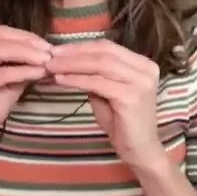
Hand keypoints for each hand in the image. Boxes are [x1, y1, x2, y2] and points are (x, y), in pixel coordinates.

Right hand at [0, 26, 51, 163]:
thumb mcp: (11, 82)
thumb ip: (25, 68)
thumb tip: (49, 58)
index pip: (2, 33)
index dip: (27, 36)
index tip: (48, 45)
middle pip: (0, 37)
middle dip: (29, 42)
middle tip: (51, 52)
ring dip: (27, 53)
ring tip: (47, 60)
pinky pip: (1, 73)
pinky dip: (23, 71)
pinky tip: (38, 74)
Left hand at [46, 40, 166, 171]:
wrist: (139, 149)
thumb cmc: (122, 122)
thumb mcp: (107, 92)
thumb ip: (96, 76)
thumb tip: (66, 60)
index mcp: (143, 65)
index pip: (108, 47)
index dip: (81, 46)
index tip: (57, 50)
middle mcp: (146, 70)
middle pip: (105, 52)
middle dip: (74, 53)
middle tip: (50, 57)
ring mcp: (141, 82)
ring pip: (101, 64)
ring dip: (72, 64)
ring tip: (51, 67)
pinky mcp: (131, 96)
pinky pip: (98, 83)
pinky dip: (77, 80)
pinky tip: (61, 80)